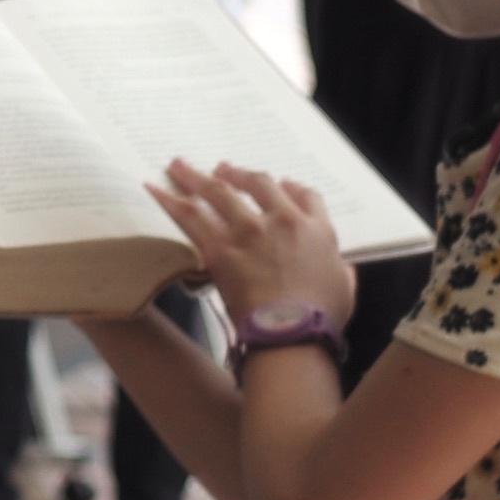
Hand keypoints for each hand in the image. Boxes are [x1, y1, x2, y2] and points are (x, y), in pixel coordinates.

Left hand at [154, 160, 355, 329]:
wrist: (291, 333)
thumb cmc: (322, 318)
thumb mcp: (345, 288)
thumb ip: (341, 270)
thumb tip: (340, 268)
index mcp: (316, 229)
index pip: (305, 195)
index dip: (290, 187)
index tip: (280, 184)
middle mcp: (281, 221)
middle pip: (259, 183)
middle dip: (239, 173)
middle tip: (223, 169)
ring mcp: (249, 231)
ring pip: (219, 191)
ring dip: (198, 176)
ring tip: (180, 166)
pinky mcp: (220, 247)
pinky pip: (190, 217)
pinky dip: (170, 200)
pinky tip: (154, 189)